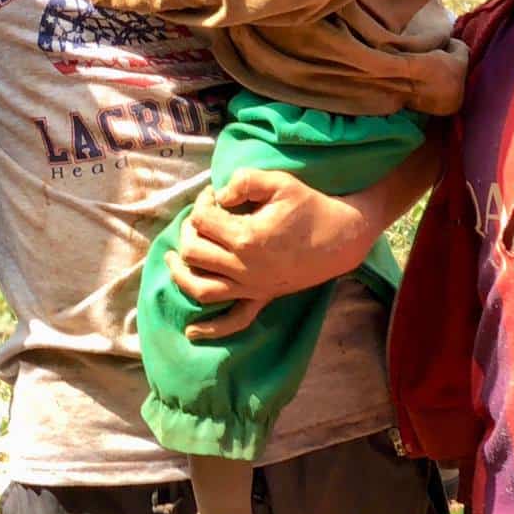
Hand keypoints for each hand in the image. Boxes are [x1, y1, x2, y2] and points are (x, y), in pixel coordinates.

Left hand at [169, 167, 374, 337]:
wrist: (343, 236)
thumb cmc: (310, 206)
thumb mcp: (279, 182)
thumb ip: (243, 181)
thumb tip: (219, 195)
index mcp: (246, 238)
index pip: (202, 220)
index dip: (202, 202)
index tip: (213, 194)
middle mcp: (245, 268)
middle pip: (193, 253)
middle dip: (188, 231)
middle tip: (199, 218)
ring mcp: (253, 287)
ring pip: (202, 289)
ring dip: (181, 274)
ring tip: (171, 258)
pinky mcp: (263, 297)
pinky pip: (235, 321)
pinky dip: (212, 328)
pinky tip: (191, 332)